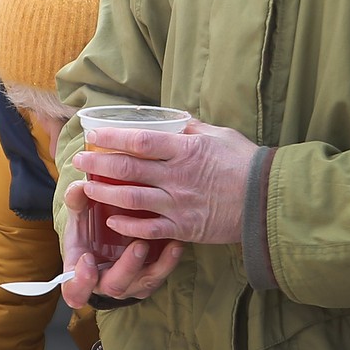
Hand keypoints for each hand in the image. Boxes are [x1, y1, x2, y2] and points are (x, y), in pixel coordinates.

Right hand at [58, 192, 185, 307]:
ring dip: (157, 265)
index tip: (87, 260)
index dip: (80, 281)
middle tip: (139, 245)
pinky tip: (177, 244)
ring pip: (143, 284)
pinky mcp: (148, 281)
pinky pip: (160, 277)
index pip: (75, 289)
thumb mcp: (79, 216)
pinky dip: (170, 262)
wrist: (107, 240)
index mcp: (81, 273)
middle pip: (114, 286)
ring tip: (168, 243)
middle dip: (128, 268)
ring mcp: (129, 285)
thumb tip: (79, 188)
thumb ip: (76, 202)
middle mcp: (105, 283)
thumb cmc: (89, 230)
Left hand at [72, 120, 259, 248]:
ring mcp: (179, 204)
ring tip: (86, 189)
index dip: (112, 137)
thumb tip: (175, 120)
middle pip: (127, 169)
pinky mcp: (184, 228)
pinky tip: (110, 219)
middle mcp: (177, 177)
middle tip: (79, 160)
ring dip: (104, 194)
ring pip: (131, 199)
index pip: (139, 141)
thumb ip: (193, 129)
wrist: (270, 202)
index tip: (92, 134)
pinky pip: (148, 229)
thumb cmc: (248, 164)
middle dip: (98, 164)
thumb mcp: (221, 135)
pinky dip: (126, 225)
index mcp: (185, 150)